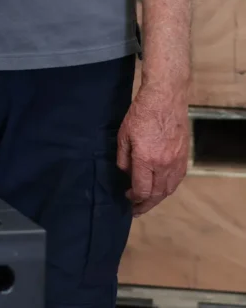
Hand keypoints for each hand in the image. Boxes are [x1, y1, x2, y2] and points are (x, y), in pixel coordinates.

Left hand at [117, 83, 188, 216]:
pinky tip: (161, 188)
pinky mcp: (184, 157)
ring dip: (158, 198)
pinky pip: (177, 180)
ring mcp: (176, 161)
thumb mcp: (124, 134)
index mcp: (146, 159)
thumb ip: (123, 157)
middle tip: (137, 209)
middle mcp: (163, 164)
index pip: (142, 189)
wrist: (165, 98)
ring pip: (168, 189)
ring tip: (148, 201)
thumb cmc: (141, 113)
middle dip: (145, 204)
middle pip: (156, 194)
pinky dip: (168, 188)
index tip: (128, 197)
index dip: (134, 198)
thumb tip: (126, 173)